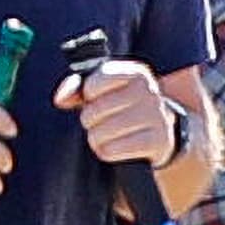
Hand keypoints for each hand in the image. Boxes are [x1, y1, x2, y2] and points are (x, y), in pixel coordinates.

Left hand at [53, 59, 176, 169]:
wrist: (164, 130)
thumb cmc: (125, 106)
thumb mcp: (104, 90)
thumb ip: (77, 88)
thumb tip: (60, 99)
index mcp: (136, 72)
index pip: (92, 85)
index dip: (88, 95)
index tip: (98, 97)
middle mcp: (149, 91)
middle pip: (94, 112)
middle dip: (90, 120)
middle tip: (103, 121)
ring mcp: (156, 117)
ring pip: (100, 134)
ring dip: (97, 138)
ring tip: (108, 135)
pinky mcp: (157, 142)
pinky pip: (112, 150)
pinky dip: (106, 152)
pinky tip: (116, 146)